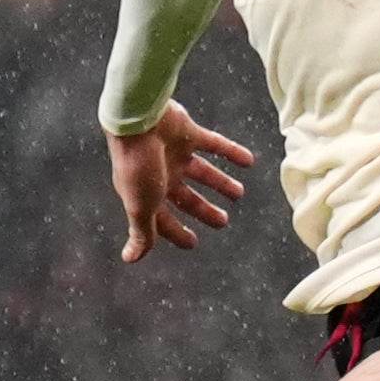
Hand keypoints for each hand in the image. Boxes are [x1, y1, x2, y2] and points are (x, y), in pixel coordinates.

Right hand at [109, 102, 254, 262]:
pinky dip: (232, 152)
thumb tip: (131, 259)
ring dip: (221, 183)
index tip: (193, 242)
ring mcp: (174, 153)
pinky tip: (248, 161)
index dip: (177, 232)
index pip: (163, 220)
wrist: (137, 121)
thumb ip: (142, 232)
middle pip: (187, 197)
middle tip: (223, 221)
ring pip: (202, 172)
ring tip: (239, 193)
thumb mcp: (141, 206)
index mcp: (146, 194)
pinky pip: (214, 144)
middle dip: (204, 210)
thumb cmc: (137, 167)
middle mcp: (161, 174)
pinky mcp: (187, 133)